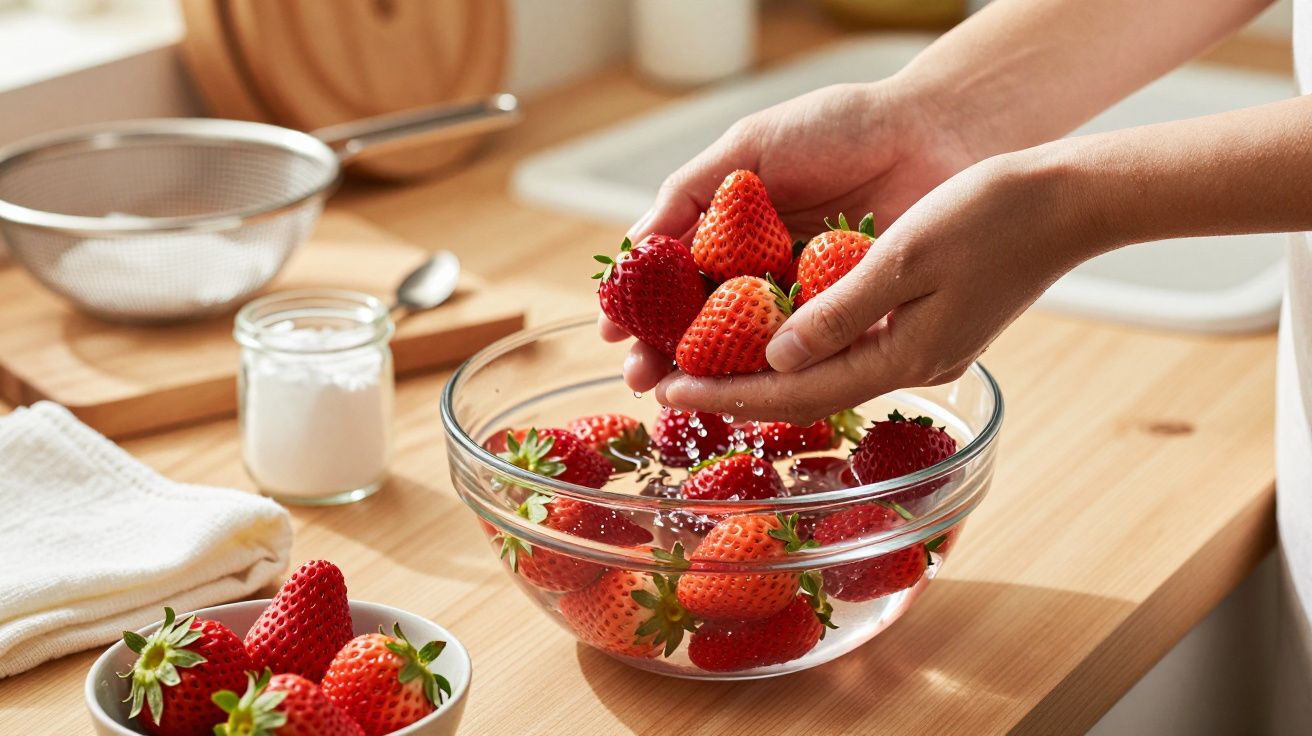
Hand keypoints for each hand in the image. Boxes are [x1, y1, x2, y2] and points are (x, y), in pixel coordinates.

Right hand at [600, 80, 980, 390]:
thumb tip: (635, 244)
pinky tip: (754, 384)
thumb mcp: (751, 145)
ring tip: (683, 392)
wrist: (933, 131)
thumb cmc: (841, 126)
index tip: (613, 334)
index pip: (674, 281)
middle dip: (667, 355)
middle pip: (703, 325)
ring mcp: (805, 300)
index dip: (641, 309)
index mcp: (731, 232)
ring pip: (750, 350)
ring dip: (715, 376)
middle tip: (642, 379)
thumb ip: (691, 190)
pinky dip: (780, 371)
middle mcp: (762, 273)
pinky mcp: (850, 318)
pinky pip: (809, 352)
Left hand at [654, 145, 1105, 422]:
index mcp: (902, 355)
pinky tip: (773, 336)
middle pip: (805, 393)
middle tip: (667, 385)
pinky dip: (803, 348)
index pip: (795, 390)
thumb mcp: (904, 255)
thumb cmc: (992, 215)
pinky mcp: (930, 331)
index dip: (728, 393)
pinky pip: (850, 351)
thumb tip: (776, 356)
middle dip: (734, 393)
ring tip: (704, 366)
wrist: (1069, 203)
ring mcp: (923, 351)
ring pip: (826, 375)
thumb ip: (839, 310)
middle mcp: (910, 366)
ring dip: (764, 374)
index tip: (669, 390)